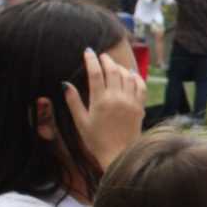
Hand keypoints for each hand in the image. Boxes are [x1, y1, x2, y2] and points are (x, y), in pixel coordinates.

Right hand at [63, 47, 145, 171]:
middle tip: (102, 56)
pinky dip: (136, 78)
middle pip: (113, 70)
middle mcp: (117, 98)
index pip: (95, 73)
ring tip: (114, 65)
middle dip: (106, 60)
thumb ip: (73, 102)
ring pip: (127, 76)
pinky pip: (140, 86)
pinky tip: (131, 75)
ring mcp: (130, 101)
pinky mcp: (140, 107)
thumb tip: (65, 84)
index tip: (88, 51)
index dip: (91, 60)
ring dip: (120, 67)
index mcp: (100, 101)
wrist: (119, 155)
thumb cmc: (96, 140)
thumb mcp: (81, 122)